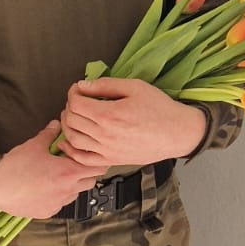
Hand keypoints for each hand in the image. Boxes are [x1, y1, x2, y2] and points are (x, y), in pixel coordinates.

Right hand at [0, 122, 100, 218]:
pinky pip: (62, 201)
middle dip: (85, 169)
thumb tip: (56, 126)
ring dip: (73, 182)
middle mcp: (68, 190)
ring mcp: (59, 203)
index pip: (97, 167)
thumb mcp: (33, 146)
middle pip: (91, 180)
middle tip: (72, 160)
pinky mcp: (50, 211)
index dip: (93, 157)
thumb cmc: (14, 171)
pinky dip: (60, 193)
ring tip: (57, 173)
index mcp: (68, 173)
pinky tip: (46, 185)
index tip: (84, 152)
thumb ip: (48, 135)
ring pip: (77, 192)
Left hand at [58, 78, 206, 172]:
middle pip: (72, 120)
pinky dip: (71, 150)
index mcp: (109, 115)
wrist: (177, 133)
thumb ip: (106, 85)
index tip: (78, 89)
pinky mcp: (111, 160)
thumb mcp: (134, 87)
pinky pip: (83, 159)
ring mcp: (107, 150)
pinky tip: (69, 141)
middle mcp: (105, 135)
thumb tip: (83, 85)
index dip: (73, 93)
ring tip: (73, 116)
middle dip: (70, 107)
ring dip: (67, 126)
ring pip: (73, 139)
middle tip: (77, 100)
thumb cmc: (159, 108)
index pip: (76, 103)